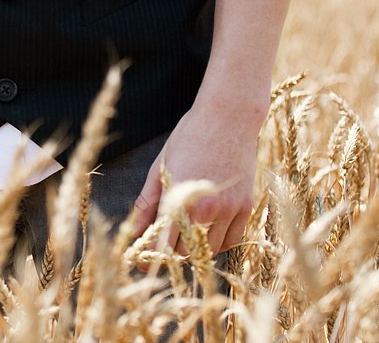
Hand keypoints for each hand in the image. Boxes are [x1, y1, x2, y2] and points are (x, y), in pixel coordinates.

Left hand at [131, 93, 262, 254]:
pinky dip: (218, 241)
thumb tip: (133, 231)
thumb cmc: (189, 137)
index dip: (148, 257)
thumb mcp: (160, 167)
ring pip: (208, 250)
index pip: (162, 245)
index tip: (139, 261)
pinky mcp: (245, 206)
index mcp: (179, 199)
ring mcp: (229, 209)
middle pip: (184, 252)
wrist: (228, 117)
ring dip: (193, 248)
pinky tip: (206, 227)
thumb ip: (147, 203)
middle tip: (161, 241)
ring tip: (183, 231)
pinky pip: (231, 240)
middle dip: (170, 251)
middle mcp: (205, 209)